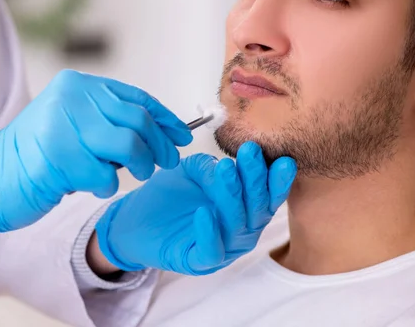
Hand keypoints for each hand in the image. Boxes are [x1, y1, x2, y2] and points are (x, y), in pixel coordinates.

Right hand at [0, 70, 192, 243]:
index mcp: (76, 85)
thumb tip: (162, 132)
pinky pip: (104, 175)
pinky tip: (94, 185)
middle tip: (168, 162)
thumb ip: (109, 122)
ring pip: (128, 145)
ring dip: (141, 165)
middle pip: (138, 120)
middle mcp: (69, 97)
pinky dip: (106, 185)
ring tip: (138, 174)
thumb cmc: (36, 157)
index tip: (182, 135)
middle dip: (161, 145)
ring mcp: (62, 125)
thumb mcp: (73, 126)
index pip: (134, 98)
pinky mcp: (57, 157)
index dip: (165, 118)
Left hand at [94, 142, 296, 274]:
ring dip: (233, 197)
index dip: (276, 180)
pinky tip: (203, 211)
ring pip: (237, 227)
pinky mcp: (198, 262)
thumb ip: (209, 167)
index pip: (267, 196)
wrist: (133, 220)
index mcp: (244, 208)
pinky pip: (211, 251)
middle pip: (257, 209)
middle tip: (250, 153)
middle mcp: (239, 230)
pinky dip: (210, 232)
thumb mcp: (190, 171)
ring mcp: (222, 248)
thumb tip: (227, 167)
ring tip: (225, 170)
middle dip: (256, 179)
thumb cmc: (169, 196)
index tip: (280, 158)